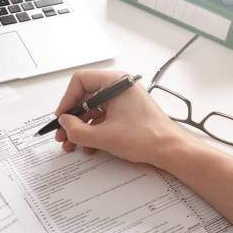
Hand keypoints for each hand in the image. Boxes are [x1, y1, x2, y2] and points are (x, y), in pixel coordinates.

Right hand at [54, 70, 190, 167]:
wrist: (171, 150)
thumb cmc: (146, 137)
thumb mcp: (104, 136)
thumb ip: (77, 130)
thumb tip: (64, 124)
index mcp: (115, 83)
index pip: (80, 81)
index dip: (67, 100)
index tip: (61, 117)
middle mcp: (119, 87)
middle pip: (85, 97)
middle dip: (72, 119)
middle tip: (63, 134)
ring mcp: (123, 99)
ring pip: (92, 110)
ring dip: (81, 128)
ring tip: (73, 145)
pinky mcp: (126, 112)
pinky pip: (103, 117)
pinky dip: (93, 131)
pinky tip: (89, 147)